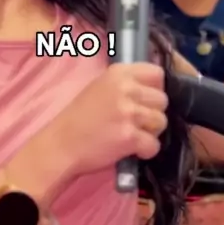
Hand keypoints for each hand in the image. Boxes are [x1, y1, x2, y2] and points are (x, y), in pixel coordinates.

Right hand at [53, 63, 167, 176]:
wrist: (61, 145)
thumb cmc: (79, 118)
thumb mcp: (100, 88)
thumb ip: (127, 84)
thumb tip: (153, 89)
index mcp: (118, 73)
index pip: (157, 73)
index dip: (154, 89)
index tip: (144, 101)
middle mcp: (126, 89)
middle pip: (162, 100)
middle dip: (152, 113)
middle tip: (133, 122)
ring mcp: (129, 112)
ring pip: (161, 122)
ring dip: (150, 132)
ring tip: (130, 135)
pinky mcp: (130, 136)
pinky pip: (154, 144)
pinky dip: (145, 151)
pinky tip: (131, 150)